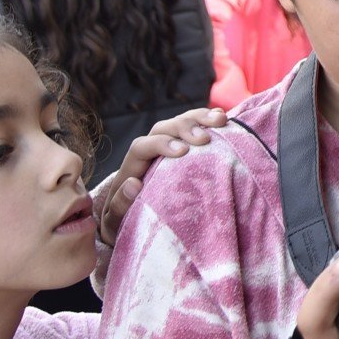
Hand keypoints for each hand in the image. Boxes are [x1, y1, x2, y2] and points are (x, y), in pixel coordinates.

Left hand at [96, 107, 229, 244]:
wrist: (131, 216)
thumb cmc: (125, 220)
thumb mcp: (115, 219)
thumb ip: (119, 204)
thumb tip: (133, 184)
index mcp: (132, 166)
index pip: (142, 146)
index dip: (161, 144)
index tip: (182, 152)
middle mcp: (149, 150)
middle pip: (163, 128)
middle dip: (184, 128)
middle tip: (204, 138)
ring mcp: (167, 146)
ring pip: (179, 122)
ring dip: (200, 118)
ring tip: (221, 120)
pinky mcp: (184, 148)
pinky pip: (194, 127)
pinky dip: (207, 121)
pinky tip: (223, 118)